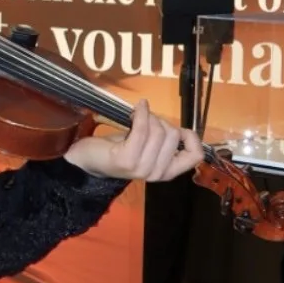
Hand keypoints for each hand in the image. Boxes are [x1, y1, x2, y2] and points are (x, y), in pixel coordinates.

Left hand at [63, 100, 204, 183]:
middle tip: (146, 121)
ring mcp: (142, 168)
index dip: (192, 137)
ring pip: (159, 131)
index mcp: (166, 172)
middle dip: (161, 121)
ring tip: (137, 118)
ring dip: (149, 117)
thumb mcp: (149, 146)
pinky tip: (137, 108)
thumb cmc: (120, 148)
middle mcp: (157, 173)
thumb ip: (166, 140)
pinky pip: (142, 129)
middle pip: (174, 135)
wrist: (88, 158)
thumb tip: (184, 130)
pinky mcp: (127, 159)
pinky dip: (141, 114)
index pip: (195, 156)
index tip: (179, 128)